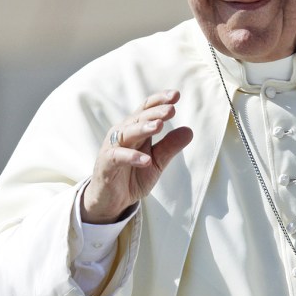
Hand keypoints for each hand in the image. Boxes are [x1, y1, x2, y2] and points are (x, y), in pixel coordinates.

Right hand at [82, 89, 192, 223]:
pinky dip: (132, 157)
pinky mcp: (106, 164)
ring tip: (160, 126)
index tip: (176, 95)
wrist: (112, 200)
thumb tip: (189, 131)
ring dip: (143, 128)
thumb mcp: (157, 161)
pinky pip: (118, 157)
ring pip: (127, 133)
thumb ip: (170, 147)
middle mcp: (122, 133)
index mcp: (135, 129)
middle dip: (155, 113)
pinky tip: (146, 159)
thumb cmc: (132, 175)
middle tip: (171, 110)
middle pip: (138, 118)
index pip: (146, 109)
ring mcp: (112, 147)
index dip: (159, 101)